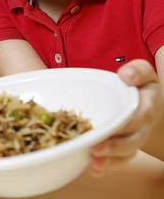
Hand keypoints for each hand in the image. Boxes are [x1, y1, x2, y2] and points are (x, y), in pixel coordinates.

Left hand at [90, 59, 161, 174]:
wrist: (149, 105)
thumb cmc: (140, 87)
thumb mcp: (144, 73)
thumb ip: (138, 70)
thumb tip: (126, 75)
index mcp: (146, 107)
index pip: (139, 116)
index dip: (126, 123)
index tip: (109, 126)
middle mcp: (141, 127)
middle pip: (131, 140)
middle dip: (114, 146)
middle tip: (95, 148)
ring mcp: (132, 140)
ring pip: (124, 155)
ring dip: (109, 161)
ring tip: (94, 162)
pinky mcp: (123, 150)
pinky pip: (118, 162)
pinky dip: (107, 167)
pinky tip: (93, 169)